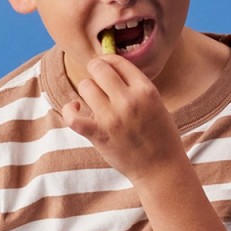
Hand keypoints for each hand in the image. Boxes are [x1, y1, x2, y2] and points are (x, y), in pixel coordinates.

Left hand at [61, 55, 185, 182]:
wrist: (161, 169)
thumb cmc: (159, 136)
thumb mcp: (156, 103)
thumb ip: (135, 87)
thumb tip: (108, 69)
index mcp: (146, 90)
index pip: (118, 61)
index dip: (108, 62)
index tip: (105, 70)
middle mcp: (129, 101)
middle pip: (98, 68)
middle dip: (95, 72)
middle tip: (97, 83)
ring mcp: (113, 118)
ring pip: (85, 86)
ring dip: (86, 92)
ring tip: (94, 102)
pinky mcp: (99, 135)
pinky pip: (72, 117)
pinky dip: (69, 110)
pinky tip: (75, 108)